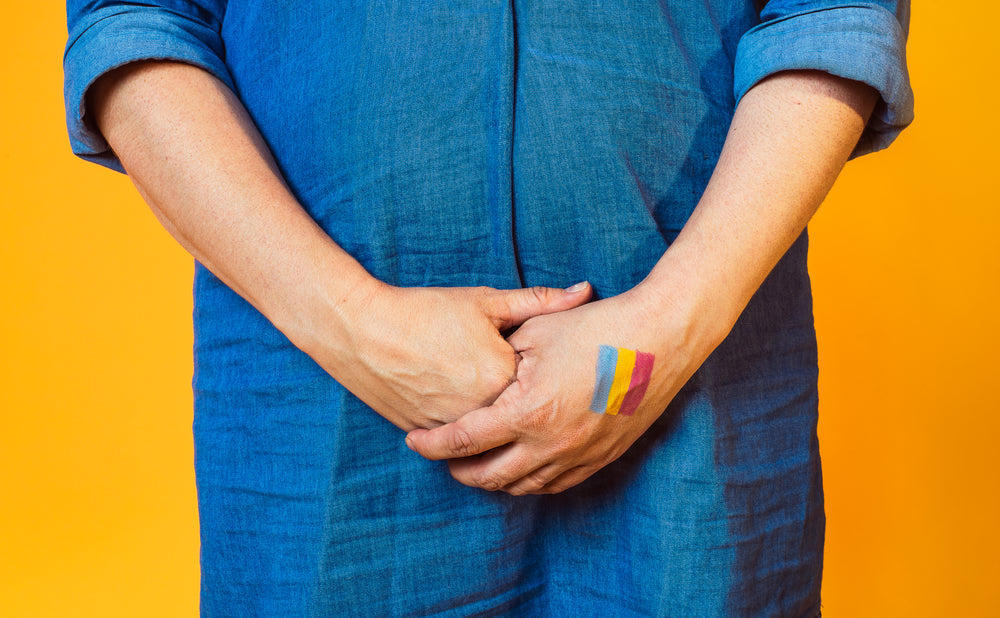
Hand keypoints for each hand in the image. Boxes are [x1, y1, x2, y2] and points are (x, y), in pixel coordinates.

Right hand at [295, 281, 592, 431]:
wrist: (360, 329)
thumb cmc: (425, 310)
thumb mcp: (485, 302)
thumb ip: (539, 302)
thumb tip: (585, 291)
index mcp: (504, 379)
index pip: (543, 386)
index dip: (548, 374)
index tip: (551, 365)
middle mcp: (481, 412)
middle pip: (519, 414)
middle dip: (527, 402)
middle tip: (519, 383)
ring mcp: (451, 427)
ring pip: (488, 432)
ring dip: (497, 419)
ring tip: (491, 393)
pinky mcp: (426, 433)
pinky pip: (457, 438)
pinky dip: (465, 425)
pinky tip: (461, 401)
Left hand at [403, 283, 725, 493]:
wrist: (660, 340)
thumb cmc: (596, 329)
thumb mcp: (535, 332)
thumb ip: (498, 355)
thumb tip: (472, 371)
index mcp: (526, 412)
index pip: (462, 440)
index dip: (431, 444)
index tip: (413, 440)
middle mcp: (549, 444)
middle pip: (487, 475)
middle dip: (458, 469)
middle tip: (442, 457)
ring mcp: (577, 456)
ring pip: (522, 486)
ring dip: (493, 479)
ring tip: (476, 464)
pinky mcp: (600, 458)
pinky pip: (555, 484)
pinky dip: (529, 481)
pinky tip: (519, 468)